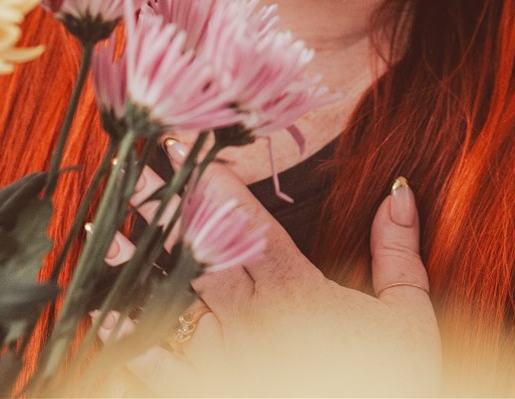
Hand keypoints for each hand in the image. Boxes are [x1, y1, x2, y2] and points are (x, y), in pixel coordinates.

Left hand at [110, 141, 439, 397]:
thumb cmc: (392, 385)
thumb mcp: (410, 316)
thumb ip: (398, 252)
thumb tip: (398, 189)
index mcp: (297, 289)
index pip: (246, 219)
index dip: (212, 177)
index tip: (182, 141)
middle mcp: (252, 318)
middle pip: (198, 247)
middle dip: (166, 206)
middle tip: (133, 168)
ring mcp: (225, 360)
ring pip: (171, 301)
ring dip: (136, 267)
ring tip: (106, 233)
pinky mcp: (210, 395)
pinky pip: (162, 370)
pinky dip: (131, 345)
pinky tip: (104, 318)